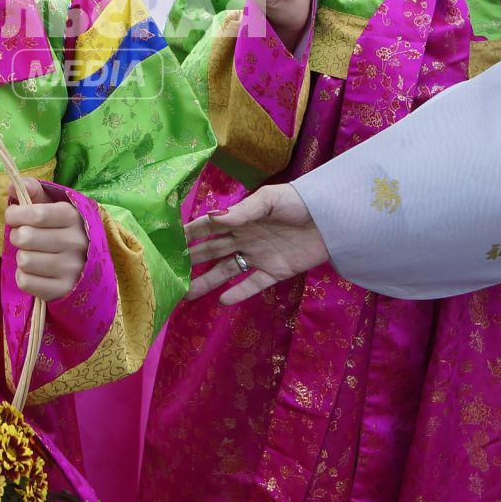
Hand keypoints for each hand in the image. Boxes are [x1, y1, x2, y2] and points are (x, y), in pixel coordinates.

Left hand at [6, 179, 88, 301]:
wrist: (86, 264)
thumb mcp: (52, 204)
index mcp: (73, 217)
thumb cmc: (60, 228)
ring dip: (21, 257)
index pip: (36, 214)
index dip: (15, 215)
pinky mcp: (63, 290)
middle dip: (16, 236)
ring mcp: (71, 269)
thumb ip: (33, 190)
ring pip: (24, 261)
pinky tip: (35, 271)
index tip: (13, 216)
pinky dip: (23, 276)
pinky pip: (25, 282)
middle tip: (23, 237)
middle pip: (25, 238)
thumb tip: (12, 185)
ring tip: (32, 254)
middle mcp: (75, 243)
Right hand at [183, 185, 328, 304]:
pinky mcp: (275, 272)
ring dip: (208, 282)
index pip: (209, 227)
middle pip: (212, 251)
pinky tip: (223, 301)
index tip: (167, 242)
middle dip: (192, 261)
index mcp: (242, 219)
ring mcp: (259, 256)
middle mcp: (245, 238)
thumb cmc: (300, 202)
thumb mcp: (270, 200)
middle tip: (169, 273)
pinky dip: (239, 293)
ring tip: (187, 294)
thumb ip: (244, 211)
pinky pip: (253, 284)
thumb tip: (214, 219)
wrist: (332, 219)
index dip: (189, 234)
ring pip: (227, 271)